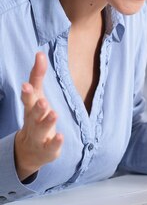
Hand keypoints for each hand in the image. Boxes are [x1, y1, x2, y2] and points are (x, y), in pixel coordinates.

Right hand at [14, 52, 63, 180]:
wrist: (29, 151)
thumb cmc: (35, 118)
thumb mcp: (36, 97)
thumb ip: (37, 77)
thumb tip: (39, 53)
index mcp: (30, 107)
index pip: (29, 96)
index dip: (30, 89)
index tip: (28, 82)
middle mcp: (32, 121)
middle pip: (32, 113)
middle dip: (36, 106)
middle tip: (42, 100)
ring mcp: (39, 136)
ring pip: (41, 128)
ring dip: (47, 121)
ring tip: (53, 113)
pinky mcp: (47, 149)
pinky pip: (51, 146)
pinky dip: (55, 142)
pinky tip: (60, 136)